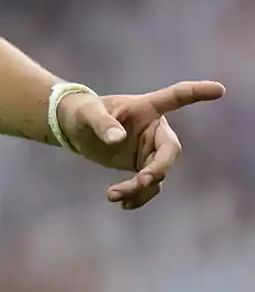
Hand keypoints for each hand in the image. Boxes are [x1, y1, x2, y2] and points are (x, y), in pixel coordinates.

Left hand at [56, 80, 225, 209]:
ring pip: (158, 172)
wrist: (74, 128)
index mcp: (146, 108)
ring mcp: (150, 149)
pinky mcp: (142, 166)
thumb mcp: (88, 114)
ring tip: (114, 195)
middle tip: (142, 180)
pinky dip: (137, 196)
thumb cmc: (83, 112)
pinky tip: (122, 203)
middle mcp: (154, 129)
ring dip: (141, 188)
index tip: (219, 89)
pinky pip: (148, 185)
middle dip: (159, 167)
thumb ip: (102, 124)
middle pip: (170, 150)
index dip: (196, 93)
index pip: (175, 97)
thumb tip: (118, 139)